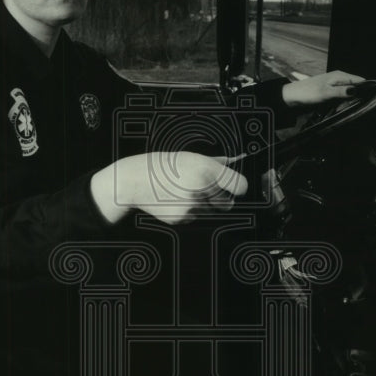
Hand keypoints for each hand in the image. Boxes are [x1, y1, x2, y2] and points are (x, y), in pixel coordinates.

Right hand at [91, 152, 247, 224]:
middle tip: (206, 190)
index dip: (238, 188)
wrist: (135, 180)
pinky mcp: (182, 218)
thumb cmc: (163, 165)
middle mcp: (202, 189)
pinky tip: (174, 201)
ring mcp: (192, 206)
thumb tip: (236, 161)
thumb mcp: (190, 157)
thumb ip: (215, 162)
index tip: (235, 188)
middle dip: (221, 199)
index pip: (240, 186)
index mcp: (207, 170)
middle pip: (228, 203)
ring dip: (203, 205)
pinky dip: (188, 211)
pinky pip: (194, 218)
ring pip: (211, 212)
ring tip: (184, 192)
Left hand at [280, 71, 370, 106]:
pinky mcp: (331, 93)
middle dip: (363, 95)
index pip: (361, 80)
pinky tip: (349, 108)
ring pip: (351, 92)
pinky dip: (347, 101)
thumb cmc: (308, 93)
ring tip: (362, 109)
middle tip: (370, 107)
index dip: (369, 88)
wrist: (292, 96)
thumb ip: (341, 92)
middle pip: (357, 86)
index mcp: (340, 75)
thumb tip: (357, 90)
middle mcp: (339, 79)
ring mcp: (335, 86)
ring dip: (355, 99)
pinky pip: (344, 96)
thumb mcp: (326, 93)